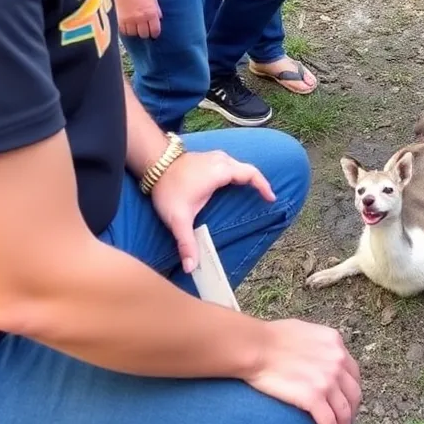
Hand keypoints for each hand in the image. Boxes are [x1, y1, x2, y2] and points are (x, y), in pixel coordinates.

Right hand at [115, 0, 161, 38]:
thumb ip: (156, 9)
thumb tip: (159, 19)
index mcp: (151, 12)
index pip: (155, 30)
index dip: (155, 33)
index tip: (154, 32)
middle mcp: (141, 18)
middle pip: (144, 34)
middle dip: (146, 33)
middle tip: (145, 29)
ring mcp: (130, 19)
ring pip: (134, 34)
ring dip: (136, 32)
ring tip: (136, 27)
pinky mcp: (120, 18)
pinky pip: (124, 30)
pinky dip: (127, 30)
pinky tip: (129, 26)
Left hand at [151, 150, 275, 272]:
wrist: (152, 162)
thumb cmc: (167, 188)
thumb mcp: (178, 218)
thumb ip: (186, 242)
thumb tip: (191, 267)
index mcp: (221, 171)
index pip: (251, 175)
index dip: (263, 186)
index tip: (271, 198)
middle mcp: (221, 160)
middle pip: (247, 170)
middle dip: (257, 183)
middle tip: (264, 197)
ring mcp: (214, 156)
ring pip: (238, 165)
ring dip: (247, 177)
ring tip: (251, 191)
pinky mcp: (207, 157)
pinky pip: (229, 163)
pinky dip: (236, 173)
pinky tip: (231, 183)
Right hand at [248, 318, 361, 423]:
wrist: (255, 347)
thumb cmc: (270, 337)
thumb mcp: (304, 330)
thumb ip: (318, 343)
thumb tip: (317, 354)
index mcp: (335, 342)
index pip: (352, 372)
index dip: (351, 390)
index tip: (345, 401)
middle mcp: (337, 360)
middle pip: (354, 393)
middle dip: (352, 411)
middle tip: (344, 423)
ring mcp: (328, 380)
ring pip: (345, 412)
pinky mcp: (314, 397)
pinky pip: (329, 423)